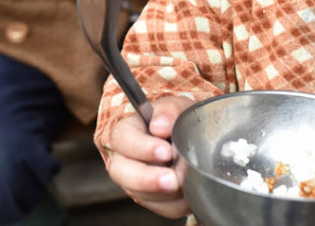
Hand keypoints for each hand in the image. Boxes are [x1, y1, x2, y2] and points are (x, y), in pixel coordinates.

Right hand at [106, 96, 193, 217]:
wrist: (194, 139)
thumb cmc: (179, 120)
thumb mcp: (177, 107)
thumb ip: (169, 110)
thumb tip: (159, 126)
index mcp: (127, 131)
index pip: (122, 138)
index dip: (142, 148)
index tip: (166, 151)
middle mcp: (125, 158)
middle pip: (121, 172)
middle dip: (148, 179)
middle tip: (173, 179)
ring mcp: (136, 182)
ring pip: (142, 195)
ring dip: (167, 193)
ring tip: (187, 183)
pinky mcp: (152, 199)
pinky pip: (162, 208)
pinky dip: (178, 203)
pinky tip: (189, 191)